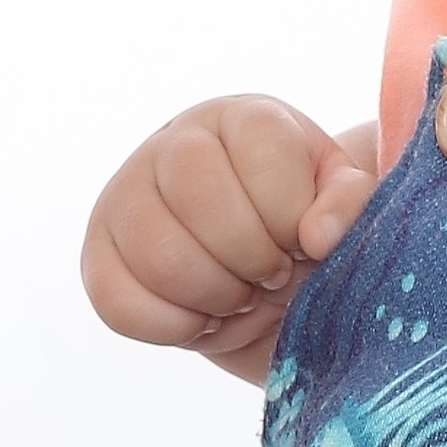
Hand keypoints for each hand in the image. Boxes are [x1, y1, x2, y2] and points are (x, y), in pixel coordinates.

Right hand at [82, 97, 376, 373]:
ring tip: (239, 295)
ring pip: (159, 254)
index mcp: (242, 119)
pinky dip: (172, 327)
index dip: (291, 216)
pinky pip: (116, 302)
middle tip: (271, 276)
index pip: (263, 154)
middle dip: (251, 258)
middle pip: (200, 198)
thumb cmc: (304, 227)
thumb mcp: (341, 206)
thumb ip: (348, 205)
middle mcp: (173, 143)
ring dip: (215, 296)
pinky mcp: (97, 254)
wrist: (260, 270)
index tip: (303, 243)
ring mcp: (125, 195)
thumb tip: (318, 236)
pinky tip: (202, 318)